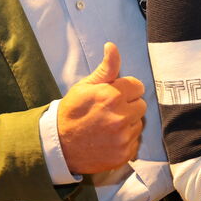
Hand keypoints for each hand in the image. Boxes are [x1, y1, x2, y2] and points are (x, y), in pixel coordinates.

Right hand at [58, 42, 145, 173]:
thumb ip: (106, 68)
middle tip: (111, 111)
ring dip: (128, 123)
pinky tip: (110, 139)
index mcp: (112, 96)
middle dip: (129, 106)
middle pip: (141, 105)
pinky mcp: (124, 154)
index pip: (138, 86)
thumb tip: (112, 46)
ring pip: (139, 124)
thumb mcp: (85, 86)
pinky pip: (135, 142)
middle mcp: (121, 117)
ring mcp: (123, 137)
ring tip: (109, 126)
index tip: (115, 95)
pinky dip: (126, 140)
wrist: (59, 145)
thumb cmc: (72, 112)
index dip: (126, 89)